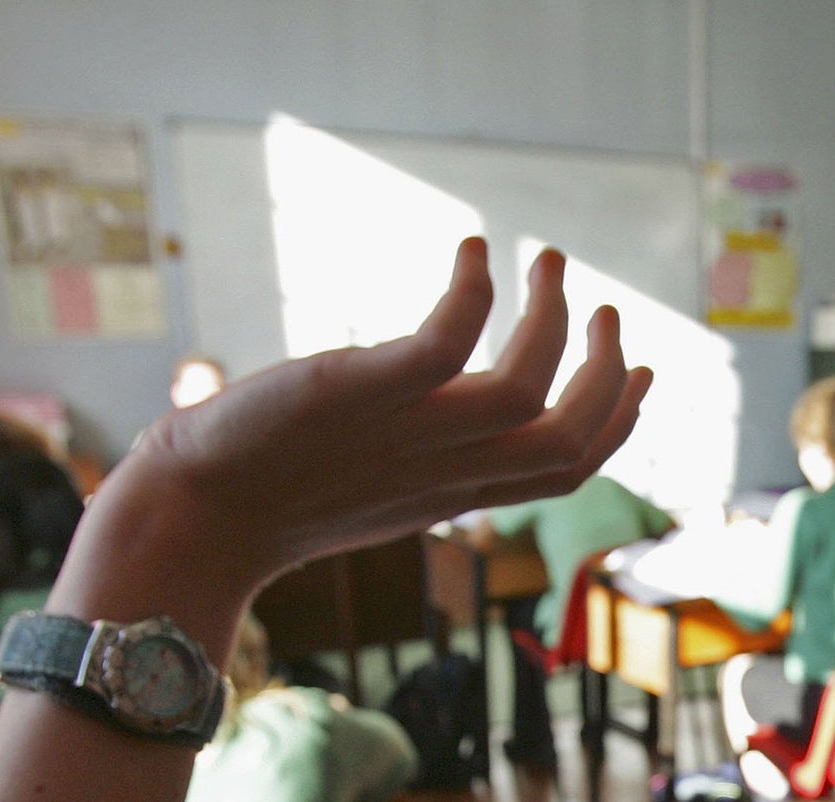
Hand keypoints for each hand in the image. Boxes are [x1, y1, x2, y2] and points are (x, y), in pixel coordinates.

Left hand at [74, 240, 650, 632]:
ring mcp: (407, 434)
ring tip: (547, 259)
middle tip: (604, 307)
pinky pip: (448, 341)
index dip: (618, 423)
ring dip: (553, 317)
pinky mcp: (363, 393)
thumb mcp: (360, 484)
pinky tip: (471, 249)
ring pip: (528, 389)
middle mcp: (445, 470)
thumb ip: (410, 456)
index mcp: (452, 493)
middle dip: (608, 373)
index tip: (642, 371)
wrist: (192, 518)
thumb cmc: (257, 504)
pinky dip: (475, 292)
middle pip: (570, 438)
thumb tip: (423, 422)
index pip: (567, 469)